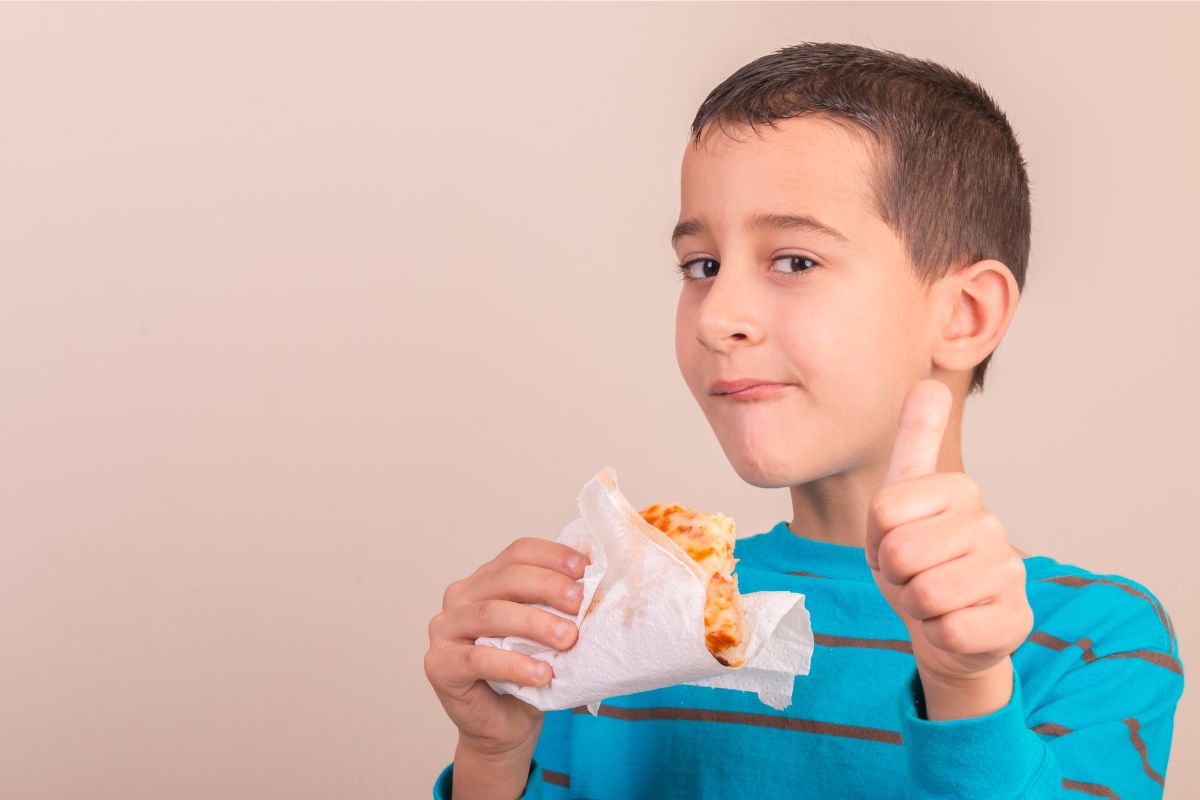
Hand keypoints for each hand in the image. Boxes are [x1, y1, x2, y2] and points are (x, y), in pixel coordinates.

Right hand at [425, 537, 588, 765]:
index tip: (583, 568)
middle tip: (579, 603)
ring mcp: (444, 630)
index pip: (518, 552)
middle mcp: (460, 597)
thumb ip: (557, 606)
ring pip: (490, 614)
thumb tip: (594, 582)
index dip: (551, 555)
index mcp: (485, 580)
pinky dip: (514, 664)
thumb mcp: (546, 632)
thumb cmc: (528, 673)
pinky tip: (543, 674)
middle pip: (505, 578)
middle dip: (547, 586)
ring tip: (568, 639)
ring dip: (534, 624)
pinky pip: (477, 659)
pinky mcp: (439, 664)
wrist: (504, 727)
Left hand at [866, 379, 1033, 687]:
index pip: (882, 510)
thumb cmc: (919, 557)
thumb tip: (928, 382)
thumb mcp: (905, 496)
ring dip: (916, 606)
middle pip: (901, 553)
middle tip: (913, 575)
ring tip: (932, 598)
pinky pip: (949, 631)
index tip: (894, 540)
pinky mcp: (1014, 621)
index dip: (875, 537)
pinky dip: (939, 634)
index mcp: (959, 489)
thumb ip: (915, 440)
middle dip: (894, 574)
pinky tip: (954, 623)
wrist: (946, 621)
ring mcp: (1009, 573)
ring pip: (925, 594)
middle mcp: (991, 524)